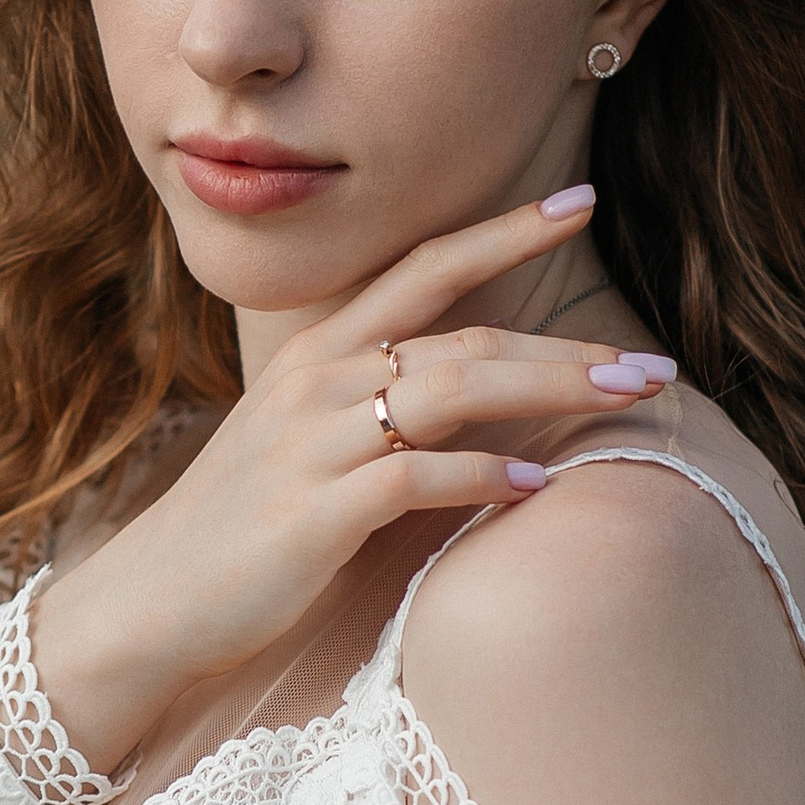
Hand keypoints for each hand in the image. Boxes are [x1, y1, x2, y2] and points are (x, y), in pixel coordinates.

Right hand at [28, 190, 677, 776]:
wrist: (151, 603)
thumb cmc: (243, 529)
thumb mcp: (306, 445)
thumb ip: (380, 408)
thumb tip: (479, 391)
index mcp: (317, 355)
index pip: (421, 270)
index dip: (502, 232)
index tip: (580, 201)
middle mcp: (316, 383)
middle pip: (461, 337)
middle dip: (564, 344)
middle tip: (654, 360)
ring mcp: (312, 445)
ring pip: (450, 392)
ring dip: (549, 388)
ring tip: (628, 396)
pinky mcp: (313, 512)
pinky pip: (414, 478)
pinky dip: (480, 477)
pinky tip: (533, 485)